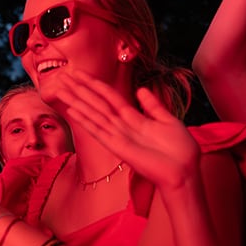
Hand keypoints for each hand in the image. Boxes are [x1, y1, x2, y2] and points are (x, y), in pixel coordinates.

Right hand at [50, 66, 199, 190]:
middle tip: (62, 76)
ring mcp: (118, 136)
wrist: (185, 171)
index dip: (94, 84)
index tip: (79, 73)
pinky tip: (73, 110)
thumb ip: (153, 106)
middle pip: (96, 103)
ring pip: (93, 114)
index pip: (109, 97)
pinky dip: (85, 120)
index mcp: (133, 119)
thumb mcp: (168, 121)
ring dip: (76, 101)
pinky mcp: (118, 147)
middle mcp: (122, 126)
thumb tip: (141, 90)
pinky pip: (99, 130)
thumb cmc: (180, 151)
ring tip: (60, 89)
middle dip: (79, 89)